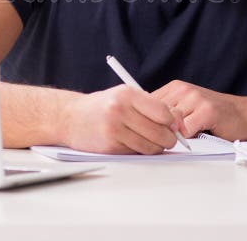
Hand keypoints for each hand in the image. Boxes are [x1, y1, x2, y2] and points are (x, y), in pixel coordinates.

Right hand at [61, 84, 187, 154]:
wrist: (69, 117)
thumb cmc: (101, 106)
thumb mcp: (124, 96)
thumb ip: (149, 105)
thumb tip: (177, 121)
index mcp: (127, 94)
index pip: (163, 112)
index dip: (172, 121)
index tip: (173, 125)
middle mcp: (120, 110)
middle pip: (160, 131)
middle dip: (168, 138)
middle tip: (167, 138)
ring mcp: (114, 129)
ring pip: (150, 146)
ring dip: (156, 147)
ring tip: (151, 141)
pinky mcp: (110, 146)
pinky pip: (136, 153)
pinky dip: (140, 151)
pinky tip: (134, 143)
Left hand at [152, 80, 246, 140]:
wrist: (245, 115)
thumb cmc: (216, 116)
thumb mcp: (186, 109)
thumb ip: (167, 114)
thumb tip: (143, 125)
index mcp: (175, 87)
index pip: (147, 103)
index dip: (147, 120)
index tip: (150, 131)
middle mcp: (183, 89)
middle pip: (155, 113)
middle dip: (158, 129)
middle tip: (167, 138)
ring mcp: (195, 98)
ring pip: (169, 122)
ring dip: (174, 134)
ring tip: (184, 137)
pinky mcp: (206, 111)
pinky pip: (185, 130)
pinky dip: (188, 138)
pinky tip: (197, 135)